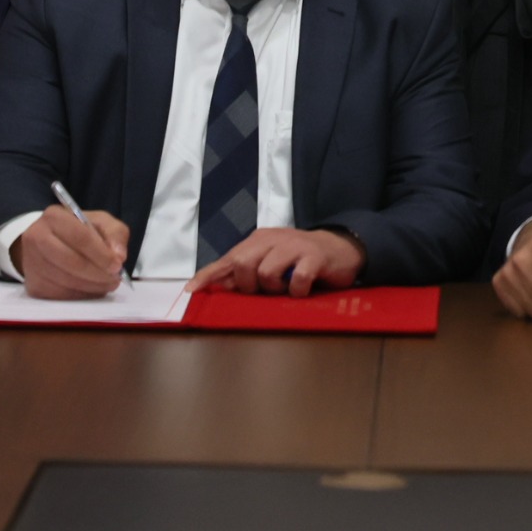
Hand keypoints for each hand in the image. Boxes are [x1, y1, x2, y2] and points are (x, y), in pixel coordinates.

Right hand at [14, 207, 129, 298]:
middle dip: (97, 273)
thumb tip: (119, 256)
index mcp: (54, 217)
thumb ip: (114, 234)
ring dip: (91, 286)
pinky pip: (60, 295)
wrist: (47, 242)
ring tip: (107, 284)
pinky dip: (80, 295)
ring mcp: (31, 263)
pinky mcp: (33, 285)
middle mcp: (36, 237)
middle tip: (115, 279)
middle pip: (70, 261)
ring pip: (65, 281)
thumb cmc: (77, 231)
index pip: (80, 237)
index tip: (117, 265)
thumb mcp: (99, 222)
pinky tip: (91, 289)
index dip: (101, 254)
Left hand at [185, 227, 365, 295]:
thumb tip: (222, 286)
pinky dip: (297, 291)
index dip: (208, 275)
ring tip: (286, 288)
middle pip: (242, 264)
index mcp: (258, 241)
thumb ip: (247, 272)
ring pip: (266, 273)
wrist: (340, 248)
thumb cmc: (300, 259)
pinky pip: (296, 279)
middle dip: (248, 285)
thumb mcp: (271, 261)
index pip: (227, 258)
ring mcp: (294, 246)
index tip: (191, 291)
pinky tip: (303, 289)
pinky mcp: (314, 256)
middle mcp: (273, 239)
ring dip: (274, 289)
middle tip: (264, 291)